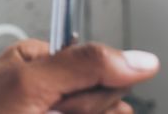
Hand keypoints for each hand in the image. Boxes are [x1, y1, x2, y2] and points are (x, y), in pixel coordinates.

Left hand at [0, 41, 159, 113]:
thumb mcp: (28, 84)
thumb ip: (83, 65)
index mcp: (41, 62)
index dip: (89, 90)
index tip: (62, 99)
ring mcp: (60, 113)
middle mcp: (54, 90)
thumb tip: (139, 59)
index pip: (103, 66)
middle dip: (81, 111)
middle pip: (110, 100)